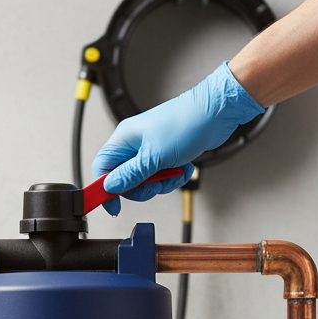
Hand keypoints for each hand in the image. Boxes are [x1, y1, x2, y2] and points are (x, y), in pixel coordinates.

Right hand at [91, 62, 264, 214]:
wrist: (216, 113)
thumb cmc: (185, 124)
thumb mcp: (153, 157)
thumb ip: (129, 175)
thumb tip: (109, 187)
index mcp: (124, 139)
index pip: (102, 168)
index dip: (103, 189)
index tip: (113, 206)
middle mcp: (134, 145)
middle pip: (124, 180)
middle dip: (142, 188)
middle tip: (156, 184)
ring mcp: (150, 150)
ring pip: (144, 182)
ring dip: (161, 183)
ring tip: (174, 172)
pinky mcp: (165, 155)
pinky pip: (161, 177)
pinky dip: (172, 177)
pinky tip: (183, 167)